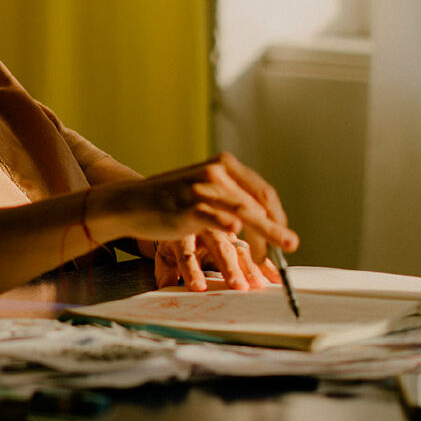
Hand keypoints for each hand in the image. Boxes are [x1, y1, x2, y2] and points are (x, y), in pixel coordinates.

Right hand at [84, 155, 295, 268]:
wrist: (131, 202)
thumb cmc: (169, 201)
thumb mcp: (203, 190)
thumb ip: (230, 197)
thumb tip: (257, 219)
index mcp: (223, 165)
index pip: (262, 191)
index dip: (277, 215)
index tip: (283, 232)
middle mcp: (216, 172)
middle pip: (257, 203)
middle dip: (275, 228)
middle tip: (289, 245)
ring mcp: (201, 188)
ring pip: (242, 212)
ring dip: (262, 236)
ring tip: (271, 255)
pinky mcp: (187, 206)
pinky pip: (213, 216)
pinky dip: (226, 222)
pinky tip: (236, 229)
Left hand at [153, 233, 277, 291]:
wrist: (180, 207)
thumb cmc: (175, 237)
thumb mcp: (165, 253)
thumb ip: (165, 270)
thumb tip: (165, 287)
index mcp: (184, 231)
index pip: (187, 252)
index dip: (192, 270)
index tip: (198, 287)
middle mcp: (207, 227)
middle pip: (218, 247)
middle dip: (229, 267)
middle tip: (238, 286)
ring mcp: (225, 228)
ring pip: (239, 244)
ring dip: (250, 264)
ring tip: (258, 283)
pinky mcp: (238, 232)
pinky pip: (255, 245)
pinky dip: (265, 261)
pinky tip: (276, 275)